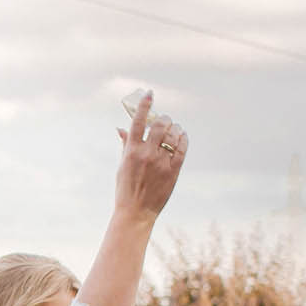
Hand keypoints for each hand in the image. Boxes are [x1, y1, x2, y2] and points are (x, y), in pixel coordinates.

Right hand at [112, 92, 187, 220]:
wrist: (136, 212)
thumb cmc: (126, 188)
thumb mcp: (122, 165)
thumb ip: (125, 145)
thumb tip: (121, 128)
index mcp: (131, 151)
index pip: (138, 121)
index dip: (144, 104)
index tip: (150, 93)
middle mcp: (146, 154)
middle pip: (160, 125)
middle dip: (164, 118)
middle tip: (165, 119)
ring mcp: (161, 163)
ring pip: (173, 135)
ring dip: (175, 128)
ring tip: (175, 128)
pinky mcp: (173, 171)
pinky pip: (182, 149)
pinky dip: (183, 139)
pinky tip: (182, 136)